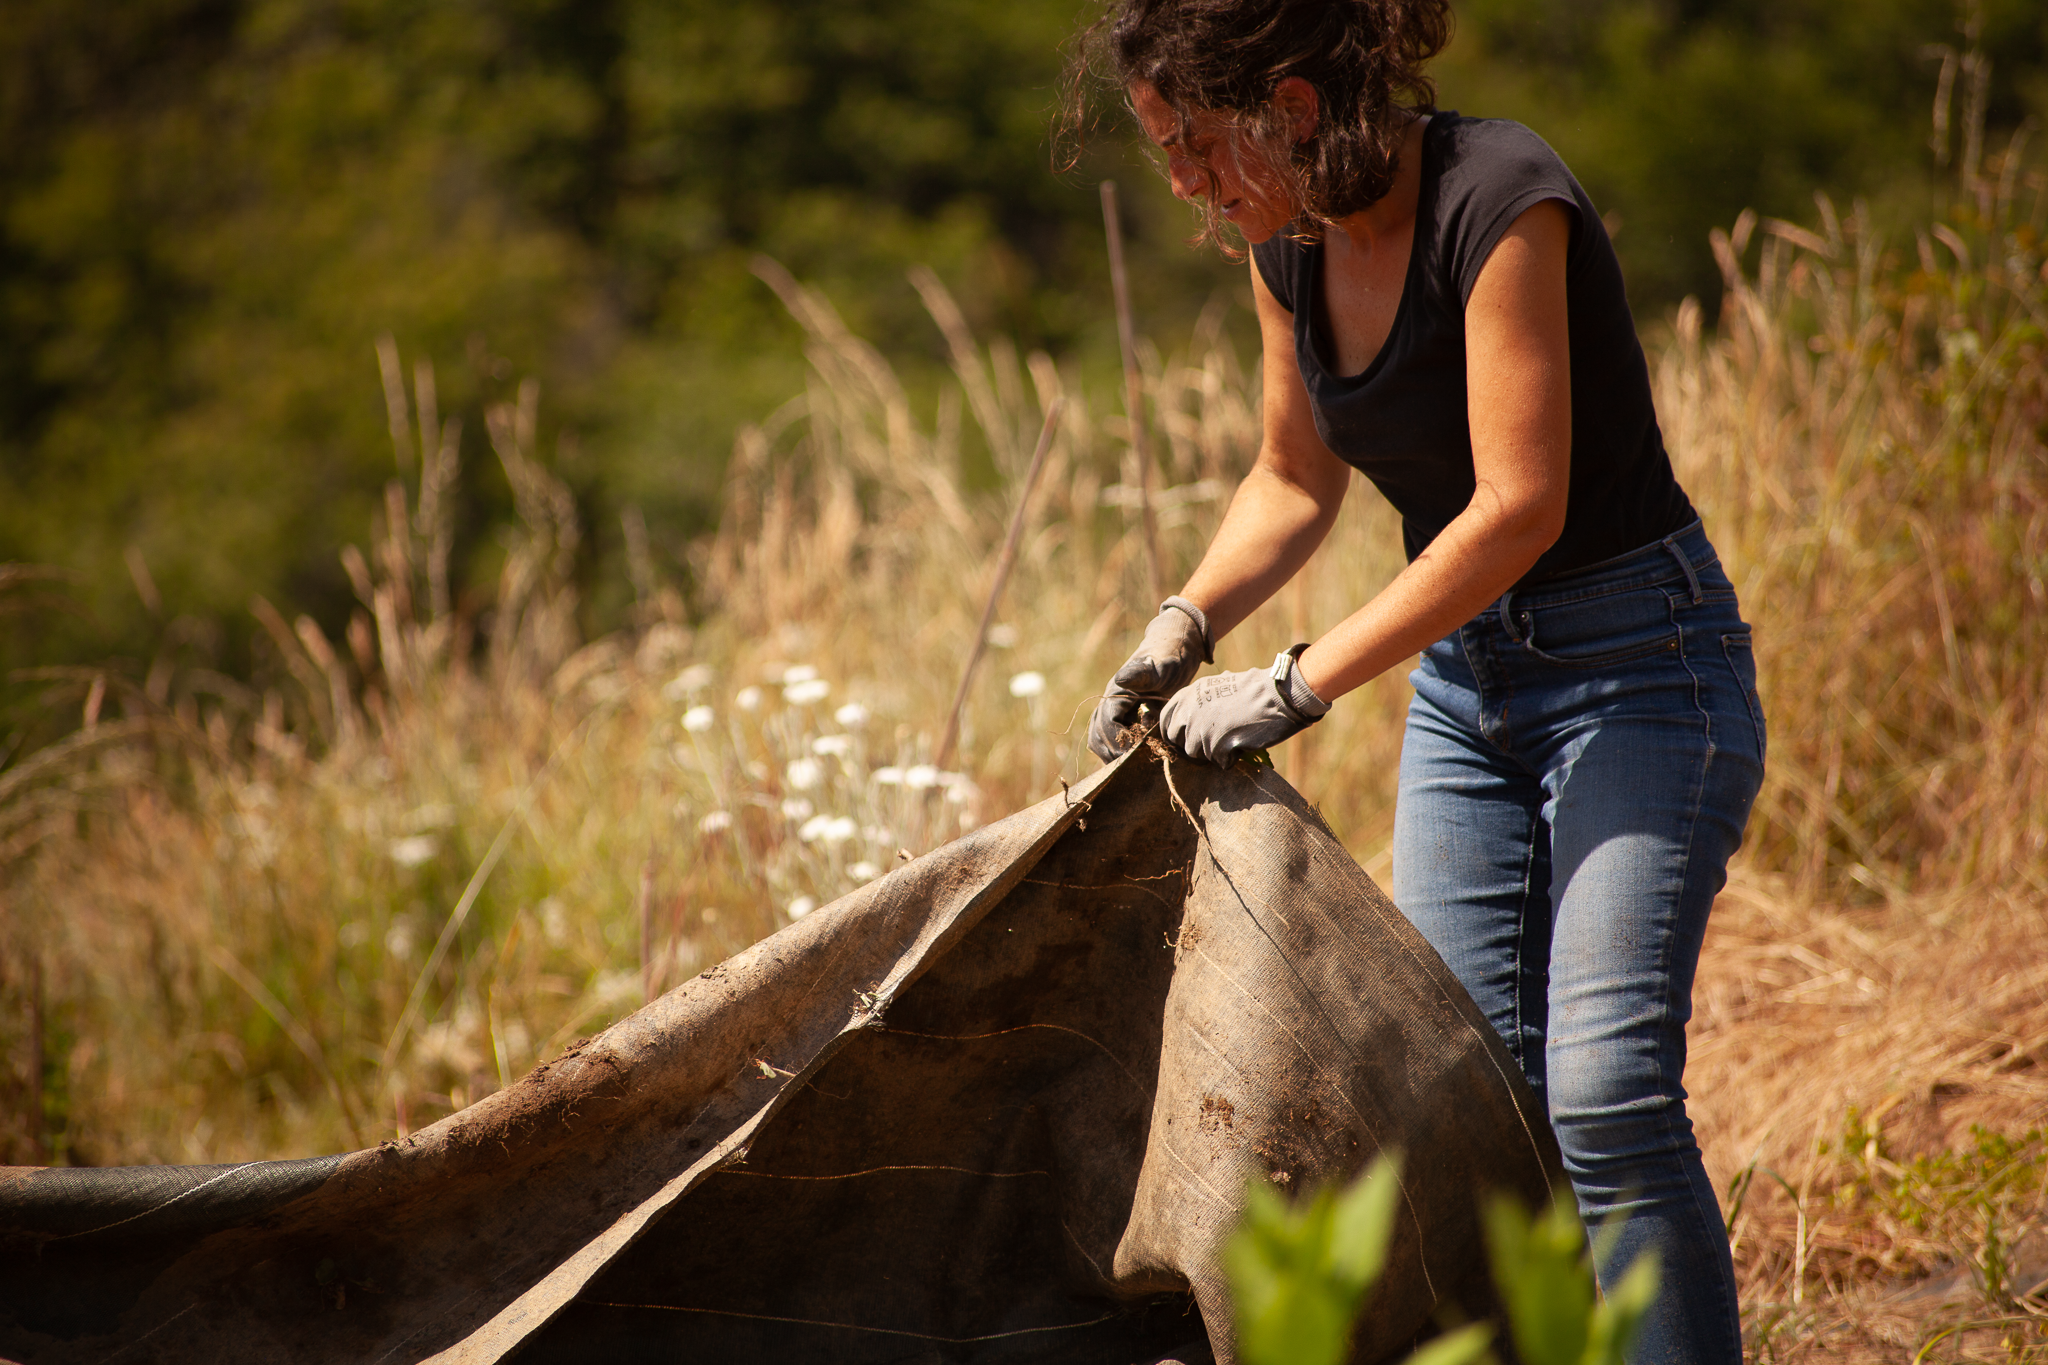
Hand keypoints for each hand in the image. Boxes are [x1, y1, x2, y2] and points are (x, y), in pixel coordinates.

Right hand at [1087, 598, 1210, 761]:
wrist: (1174, 651)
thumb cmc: (1170, 658)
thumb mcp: (1161, 666)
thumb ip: (1142, 673)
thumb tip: (1121, 680)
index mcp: (1116, 692)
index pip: (1106, 723)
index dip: (1118, 741)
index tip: (1136, 752)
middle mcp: (1110, 702)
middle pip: (1097, 735)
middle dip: (1114, 752)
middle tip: (1136, 762)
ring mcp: (1114, 710)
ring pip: (1100, 739)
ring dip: (1113, 754)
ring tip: (1135, 762)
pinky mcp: (1123, 716)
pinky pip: (1112, 738)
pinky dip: (1120, 750)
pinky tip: (1139, 754)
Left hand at [1158, 648, 1329, 766]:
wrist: (1279, 695)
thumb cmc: (1255, 690)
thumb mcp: (1219, 686)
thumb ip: (1200, 702)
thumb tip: (1189, 720)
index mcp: (1189, 694)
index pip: (1165, 720)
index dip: (1173, 732)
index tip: (1182, 739)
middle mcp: (1190, 711)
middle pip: (1178, 741)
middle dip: (1193, 745)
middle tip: (1214, 741)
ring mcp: (1202, 729)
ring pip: (1198, 754)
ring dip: (1215, 751)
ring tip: (1235, 735)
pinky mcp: (1217, 745)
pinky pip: (1220, 762)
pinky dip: (1232, 757)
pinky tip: (1245, 741)